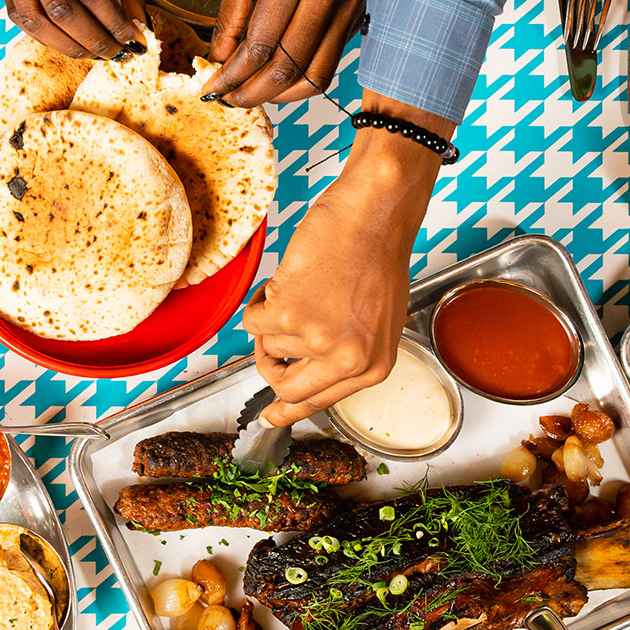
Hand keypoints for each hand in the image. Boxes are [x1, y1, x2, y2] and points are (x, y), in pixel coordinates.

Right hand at [0, 0, 146, 59]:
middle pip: (56, 6)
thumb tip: (137, 24)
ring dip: (65, 43)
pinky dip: (42, 31)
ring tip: (94, 52)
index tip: (133, 40)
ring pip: (29, 15)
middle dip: (91, 38)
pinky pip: (15, 7)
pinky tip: (67, 39)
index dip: (112, 21)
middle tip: (118, 53)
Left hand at [204, 0, 369, 104]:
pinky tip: (281, 77)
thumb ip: (231, 14)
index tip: (215, 88)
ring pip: (317, 76)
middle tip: (231, 99)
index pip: (260, 45)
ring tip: (255, 93)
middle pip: (289, 68)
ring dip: (282, 96)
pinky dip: (303, 79)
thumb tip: (220, 61)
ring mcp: (350, 1)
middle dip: (254, 93)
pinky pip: (331, 61)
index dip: (233, 77)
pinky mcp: (359, 11)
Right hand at [247, 97, 446, 425]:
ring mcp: (318, 340)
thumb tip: (303, 370)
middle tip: (265, 345)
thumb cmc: (376, 253)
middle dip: (268, 366)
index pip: (320, 401)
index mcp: (374, 366)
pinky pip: (253, 322)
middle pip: (286, 387)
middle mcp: (349, 360)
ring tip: (301, 285)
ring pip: (268, 346)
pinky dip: (260, 299)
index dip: (290, 409)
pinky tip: (287, 279)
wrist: (374, 211)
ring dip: (273, 315)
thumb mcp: (376, 318)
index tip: (270, 417)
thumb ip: (344, 351)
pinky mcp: (290, 314)